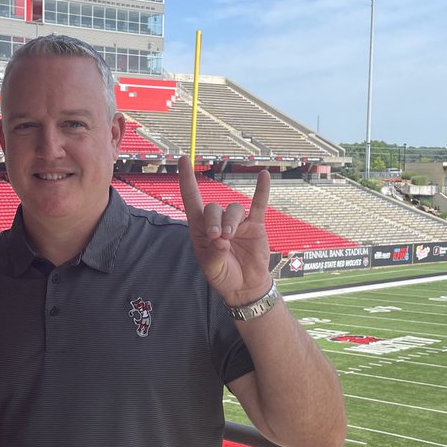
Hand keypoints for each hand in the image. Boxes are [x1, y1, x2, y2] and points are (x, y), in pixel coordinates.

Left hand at [178, 158, 272, 305]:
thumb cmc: (224, 276)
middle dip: (214, 221)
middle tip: (218, 238)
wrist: (245, 286)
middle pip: (213, 208)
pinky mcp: (255, 225)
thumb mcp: (212, 268)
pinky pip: (258, 205)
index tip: (183, 159)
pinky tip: (263, 175)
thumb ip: (214, 254)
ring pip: (233, 209)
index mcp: (200, 230)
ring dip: (231, 221)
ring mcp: (237, 222)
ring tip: (230, 238)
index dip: (187, 179)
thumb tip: (222, 239)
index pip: (191, 199)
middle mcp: (217, 222)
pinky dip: (261, 190)